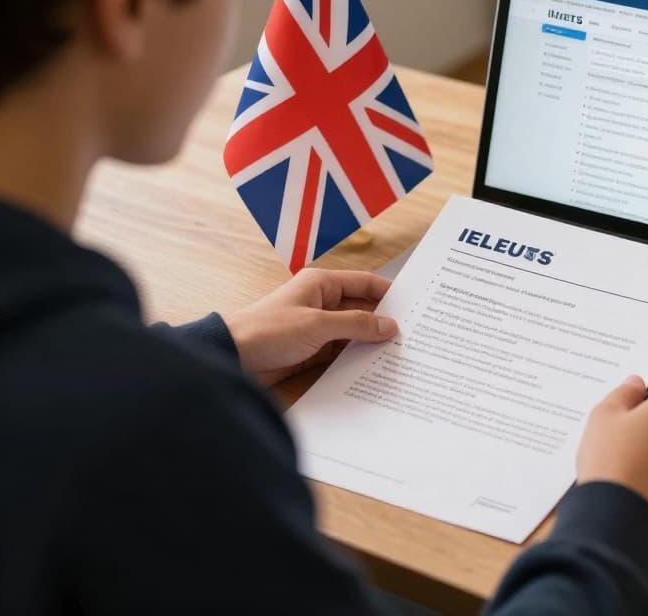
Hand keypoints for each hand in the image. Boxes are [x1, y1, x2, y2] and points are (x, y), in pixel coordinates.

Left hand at [223, 269, 397, 385]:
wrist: (232, 359)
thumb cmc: (268, 331)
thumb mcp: (317, 325)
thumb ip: (356, 324)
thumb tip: (390, 326)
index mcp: (321, 284)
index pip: (365, 283)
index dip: (390, 292)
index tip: (415, 304)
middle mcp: (322, 303)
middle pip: (363, 308)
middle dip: (384, 320)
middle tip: (414, 332)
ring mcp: (318, 328)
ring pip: (354, 332)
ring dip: (372, 341)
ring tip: (401, 352)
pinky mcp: (313, 350)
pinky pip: (343, 351)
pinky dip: (357, 357)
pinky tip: (376, 366)